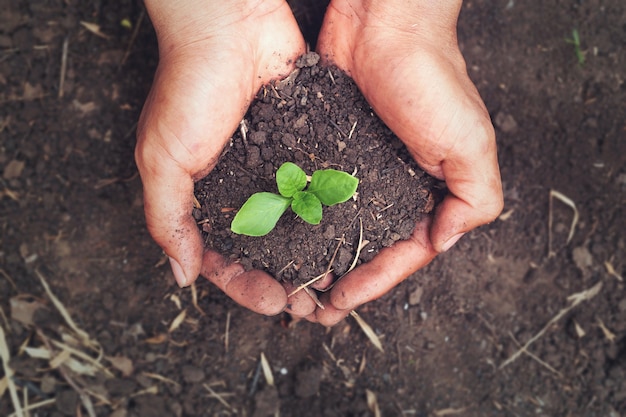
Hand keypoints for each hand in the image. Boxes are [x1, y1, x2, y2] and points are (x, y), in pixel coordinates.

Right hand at [135, 0, 309, 314]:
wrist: (230, 26)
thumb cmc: (188, 86)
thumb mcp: (162, 159)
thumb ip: (168, 219)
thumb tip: (180, 275)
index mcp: (203, 198)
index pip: (222, 258)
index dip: (245, 287)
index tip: (272, 304)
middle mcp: (240, 190)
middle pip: (264, 252)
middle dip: (284, 283)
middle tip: (310, 309)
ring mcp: (273, 171)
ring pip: (295, 229)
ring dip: (311, 261)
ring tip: (333, 287)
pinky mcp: (302, 149)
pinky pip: (316, 193)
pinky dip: (329, 221)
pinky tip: (348, 241)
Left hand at [308, 0, 503, 324]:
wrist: (384, 23)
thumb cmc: (433, 76)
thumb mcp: (471, 142)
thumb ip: (475, 198)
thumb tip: (446, 242)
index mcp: (432, 190)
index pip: (407, 252)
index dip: (377, 281)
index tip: (343, 300)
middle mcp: (397, 184)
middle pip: (372, 246)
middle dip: (348, 278)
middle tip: (314, 307)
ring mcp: (362, 168)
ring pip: (341, 226)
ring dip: (321, 255)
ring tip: (294, 281)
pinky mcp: (331, 148)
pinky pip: (317, 193)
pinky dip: (304, 218)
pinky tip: (283, 236)